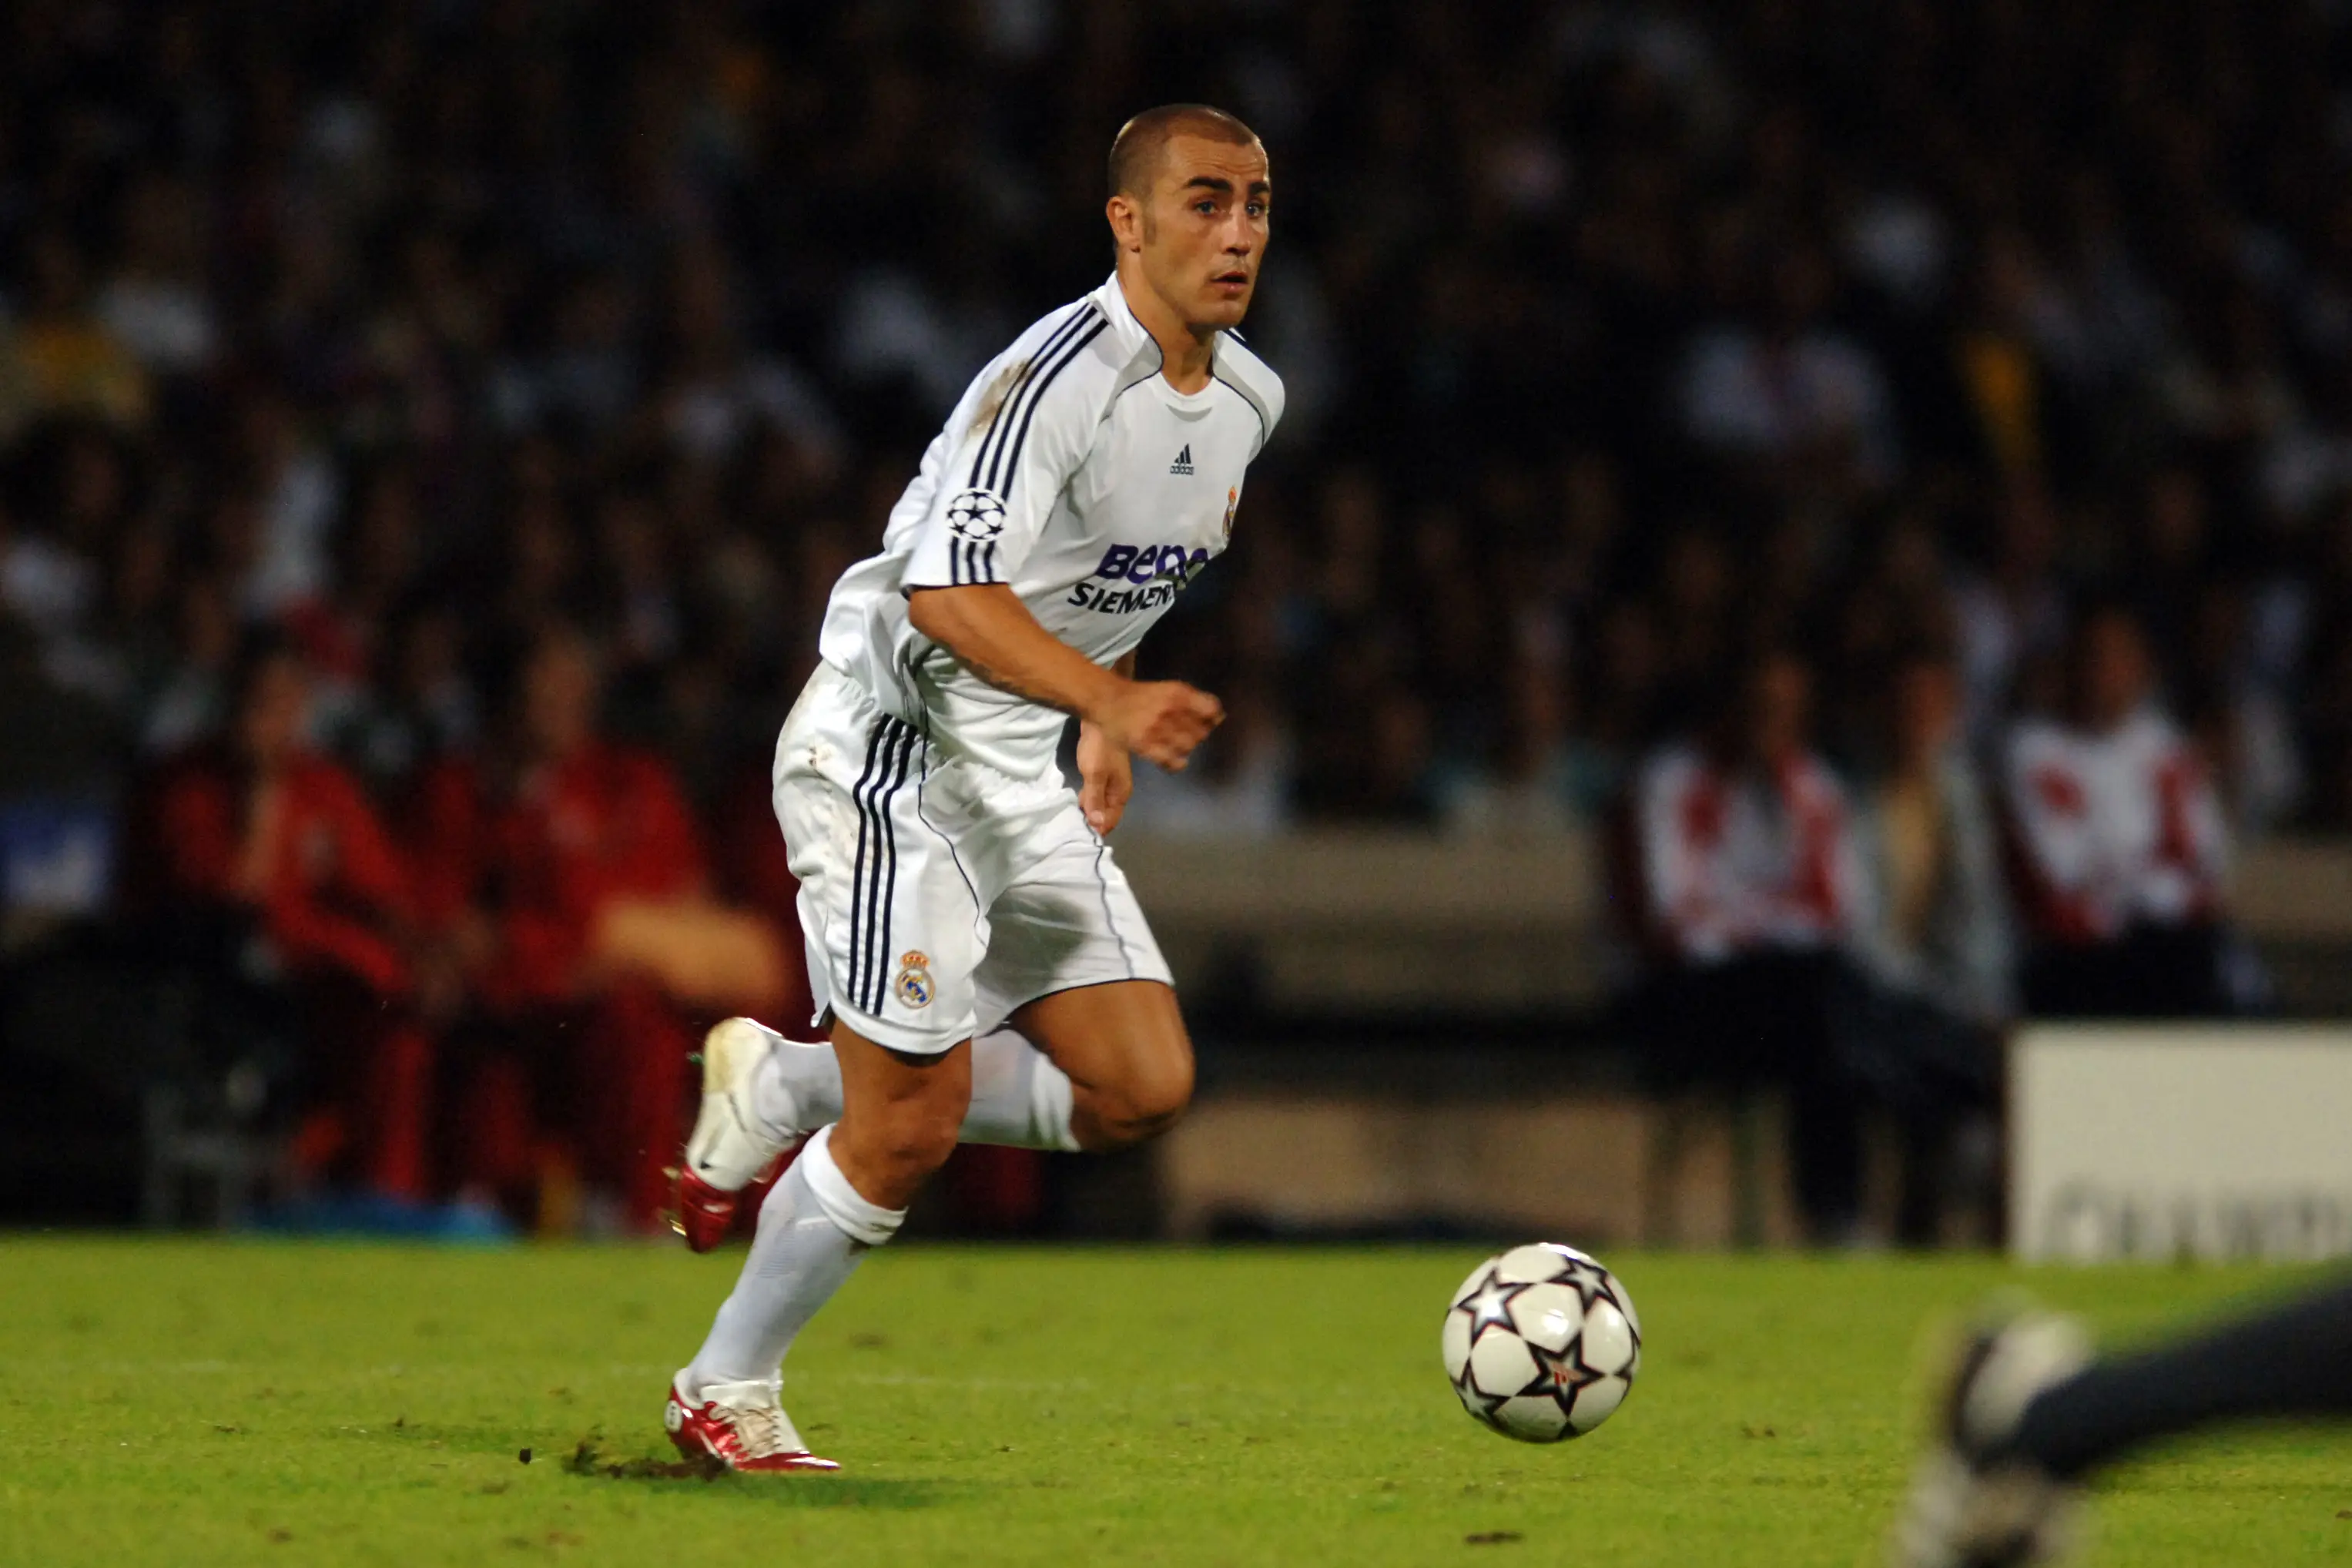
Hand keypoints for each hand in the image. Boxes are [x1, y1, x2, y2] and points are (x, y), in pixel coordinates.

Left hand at [1077, 721, 1133, 834]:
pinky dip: (1089, 797)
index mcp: (1121, 794)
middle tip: (1072, 823)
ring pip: (1102, 803)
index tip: (1079, 833)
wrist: (1101, 718)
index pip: (1110, 822)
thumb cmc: (1099, 748)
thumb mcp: (1094, 775)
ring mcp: (1114, 782)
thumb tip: (1096, 824)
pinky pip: (1098, 793)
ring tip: (1073, 812)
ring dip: (1090, 808)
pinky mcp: (1106, 774)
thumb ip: (1094, 799)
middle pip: (1107, 814)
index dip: (1096, 829)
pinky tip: (1079, 796)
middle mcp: (1120, 791)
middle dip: (1093, 820)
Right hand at [1088, 679, 1223, 772]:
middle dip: (1198, 733)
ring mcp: (1157, 730)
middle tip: (1187, 732)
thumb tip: (1219, 716)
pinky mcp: (1145, 746)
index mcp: (1178, 693)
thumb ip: (1195, 700)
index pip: (1211, 710)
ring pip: (1188, 746)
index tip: (1207, 720)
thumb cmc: (1141, 695)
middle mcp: (1170, 711)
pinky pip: (1171, 761)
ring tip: (1177, 743)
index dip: (1212, 718)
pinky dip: (1177, 764)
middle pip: (1201, 731)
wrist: (1108, 701)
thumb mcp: (1170, 689)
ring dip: (1187, 747)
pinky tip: (1176, 760)